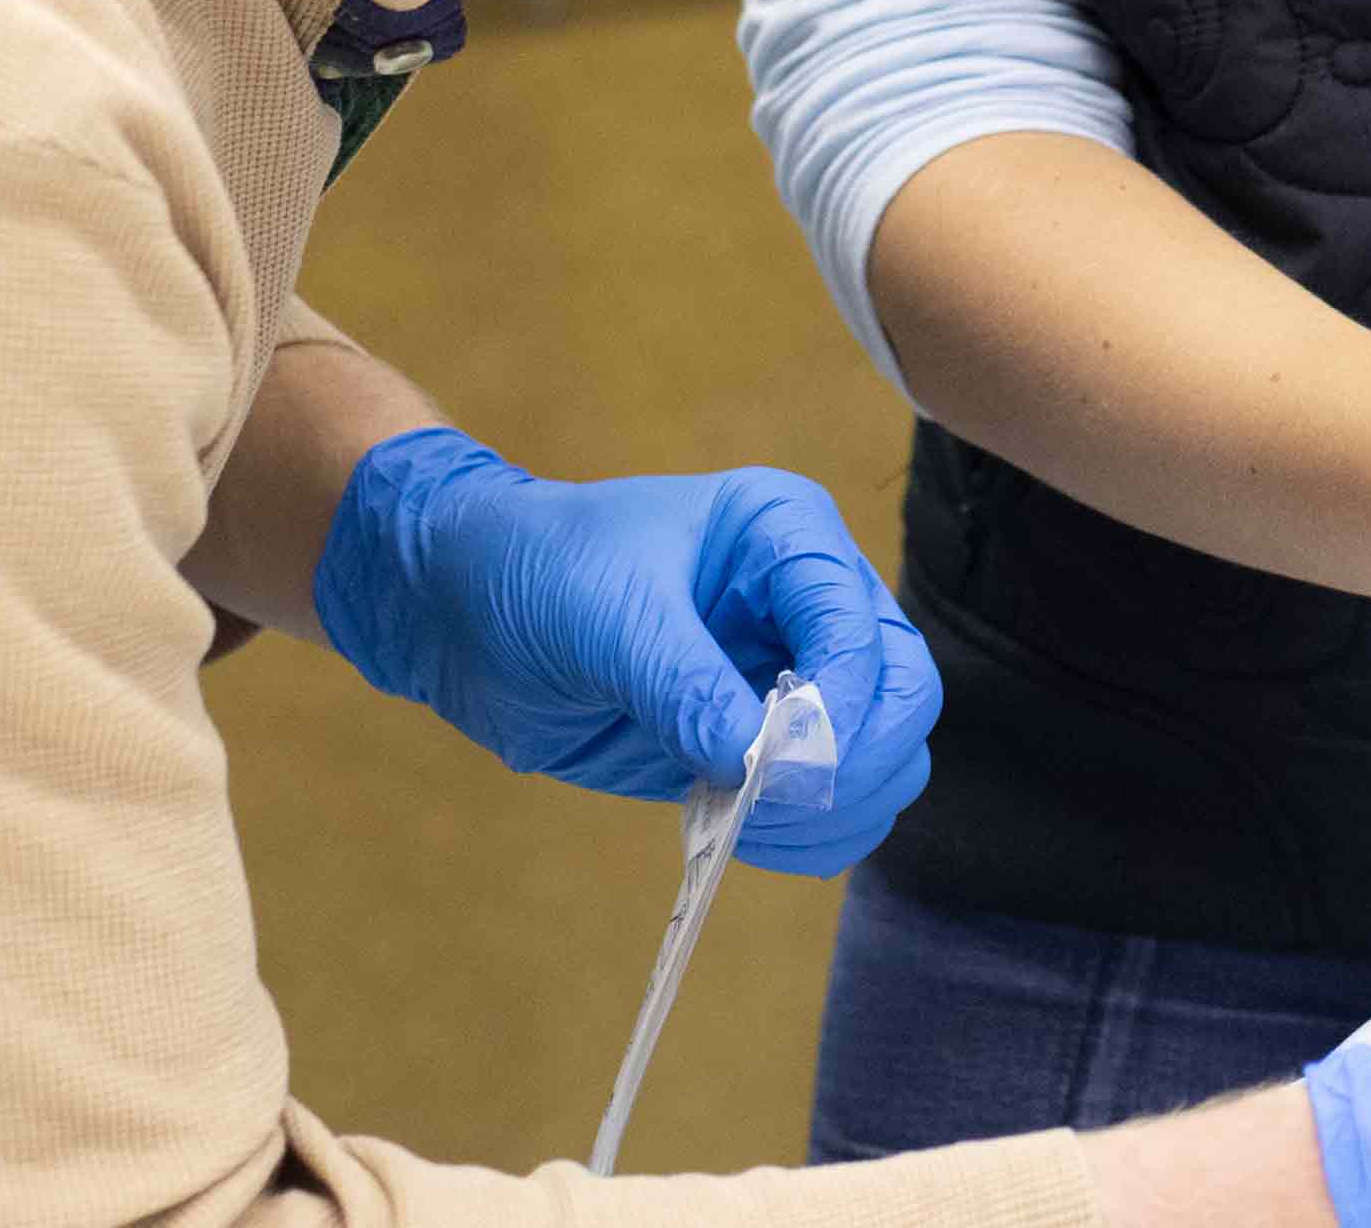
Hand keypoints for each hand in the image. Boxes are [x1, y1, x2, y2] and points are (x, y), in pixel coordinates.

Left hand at [313, 427, 938, 873]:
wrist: (466, 608)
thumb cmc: (536, 571)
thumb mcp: (607, 616)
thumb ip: (686, 685)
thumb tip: (758, 763)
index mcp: (788, 534)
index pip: (862, 630)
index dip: (839, 706)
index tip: (775, 765)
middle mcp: (809, 602)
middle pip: (904, 693)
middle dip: (854, 760)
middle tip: (772, 803)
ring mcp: (793, 674)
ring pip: (886, 756)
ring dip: (836, 808)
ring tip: (747, 822)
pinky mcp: (762, 741)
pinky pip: (831, 803)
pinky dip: (807, 835)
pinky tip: (736, 832)